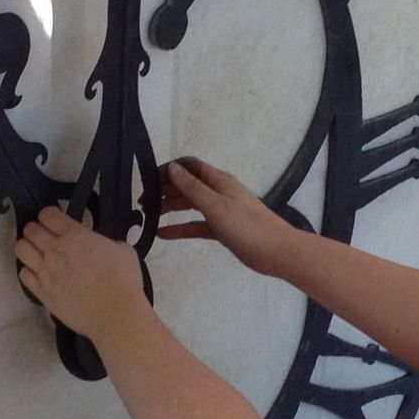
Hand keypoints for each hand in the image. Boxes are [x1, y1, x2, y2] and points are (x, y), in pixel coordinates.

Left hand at [16, 207, 152, 338]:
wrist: (114, 313)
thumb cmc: (123, 281)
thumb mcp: (123, 250)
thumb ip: (108, 243)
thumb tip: (105, 247)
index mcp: (74, 235)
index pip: (47, 214)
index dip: (50, 215)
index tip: (56, 221)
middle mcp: (54, 250)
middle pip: (30, 229)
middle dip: (37, 230)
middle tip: (46, 238)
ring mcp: (45, 271)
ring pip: (20, 248)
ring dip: (28, 248)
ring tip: (38, 254)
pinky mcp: (41, 291)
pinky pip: (23, 274)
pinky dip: (29, 271)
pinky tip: (39, 275)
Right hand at [156, 158, 299, 276]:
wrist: (276, 252)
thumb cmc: (247, 226)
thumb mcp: (216, 206)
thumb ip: (192, 188)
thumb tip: (171, 168)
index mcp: (218, 180)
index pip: (189, 166)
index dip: (168, 169)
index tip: (147, 180)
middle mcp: (218, 191)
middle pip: (186, 185)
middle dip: (164, 189)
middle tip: (142, 202)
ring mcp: (220, 210)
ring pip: (190, 204)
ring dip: (170, 207)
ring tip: (147, 215)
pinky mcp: (221, 229)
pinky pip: (196, 225)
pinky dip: (180, 228)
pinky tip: (162, 234)